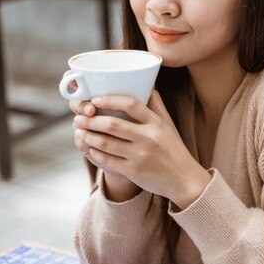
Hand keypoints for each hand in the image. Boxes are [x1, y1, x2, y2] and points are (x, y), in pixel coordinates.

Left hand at [72, 90, 211, 207]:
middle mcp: (149, 138)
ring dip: (88, 136)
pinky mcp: (134, 171)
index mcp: (156, 123)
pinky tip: (89, 149)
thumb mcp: (168, 125)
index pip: (131, 104)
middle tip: (79, 117)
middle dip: (91, 120)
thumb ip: (156, 105)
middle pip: (113, 124)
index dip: (109, 100)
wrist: (184, 179)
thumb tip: (148, 83)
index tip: (95, 99)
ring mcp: (140, 156)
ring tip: (79, 131)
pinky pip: (107, 161)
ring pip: (106, 143)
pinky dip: (94, 153)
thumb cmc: (174, 149)